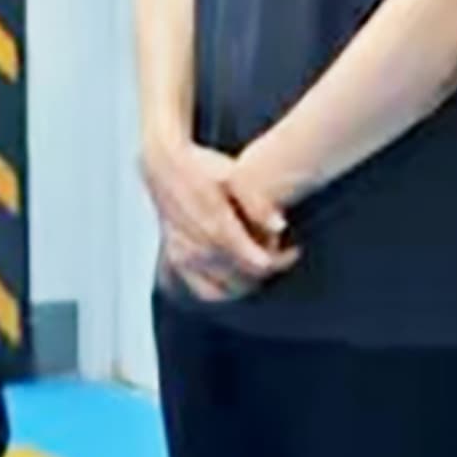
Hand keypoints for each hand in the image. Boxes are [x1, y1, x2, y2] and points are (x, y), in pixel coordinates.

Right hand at [140, 135, 291, 302]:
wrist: (163, 166)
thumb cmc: (202, 167)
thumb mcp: (233, 174)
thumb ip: (257, 201)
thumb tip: (281, 226)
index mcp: (217, 227)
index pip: (257, 263)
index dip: (280, 261)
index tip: (293, 250)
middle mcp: (198, 248)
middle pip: (243, 279)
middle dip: (267, 271)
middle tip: (280, 254)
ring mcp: (184, 257)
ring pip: (223, 290)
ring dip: (246, 284)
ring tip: (260, 266)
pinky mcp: (176, 260)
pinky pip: (203, 290)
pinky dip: (222, 290)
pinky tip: (236, 277)